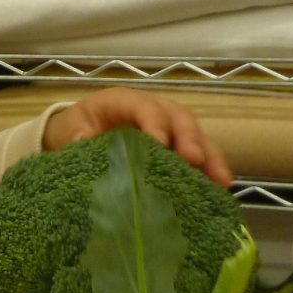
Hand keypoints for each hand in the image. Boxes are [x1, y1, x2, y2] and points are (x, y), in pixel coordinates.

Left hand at [43, 91, 232, 185]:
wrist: (80, 133)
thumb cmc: (78, 127)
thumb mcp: (71, 129)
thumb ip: (77, 135)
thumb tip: (84, 141)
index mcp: (126, 101)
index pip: (145, 107)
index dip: (154, 122)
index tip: (159, 144)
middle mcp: (154, 111)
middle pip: (178, 118)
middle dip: (189, 139)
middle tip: (194, 161)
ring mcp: (169, 129)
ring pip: (196, 136)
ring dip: (210, 157)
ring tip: (221, 181)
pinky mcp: (177, 149)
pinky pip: (199, 157)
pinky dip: (210, 171)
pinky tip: (220, 190)